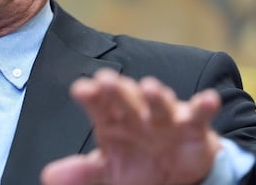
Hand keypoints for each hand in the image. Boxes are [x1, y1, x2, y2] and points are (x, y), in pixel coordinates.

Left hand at [41, 69, 222, 184]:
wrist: (176, 174)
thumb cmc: (137, 164)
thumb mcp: (109, 172)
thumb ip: (83, 171)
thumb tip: (48, 177)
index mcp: (113, 121)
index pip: (99, 106)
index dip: (91, 97)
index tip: (81, 89)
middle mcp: (138, 114)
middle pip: (127, 99)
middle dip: (118, 90)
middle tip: (107, 80)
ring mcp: (165, 118)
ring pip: (160, 104)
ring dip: (156, 96)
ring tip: (151, 88)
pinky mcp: (193, 126)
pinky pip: (199, 114)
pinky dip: (204, 106)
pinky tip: (208, 99)